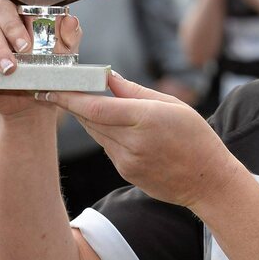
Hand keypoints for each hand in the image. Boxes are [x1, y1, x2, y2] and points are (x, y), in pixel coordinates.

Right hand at [0, 0, 80, 117]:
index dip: (15, 23)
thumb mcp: (64, 53)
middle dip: (1, 43)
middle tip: (15, 62)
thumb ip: (69, 36)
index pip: (8, 7)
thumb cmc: (48, 68)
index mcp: (17, 19)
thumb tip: (70, 20)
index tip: (27, 44)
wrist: (35, 100)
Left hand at [37, 72, 240, 209]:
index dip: (69, 97)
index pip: (95, 107)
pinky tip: (118, 129)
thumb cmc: (196, 138)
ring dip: (89, 118)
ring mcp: (127, 162)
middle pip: (90, 120)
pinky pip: (108, 148)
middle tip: (60, 87)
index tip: (50, 87)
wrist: (208, 182)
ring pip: (97, 134)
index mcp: (146, 120)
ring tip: (86, 103)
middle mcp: (132, 142)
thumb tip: (109, 78)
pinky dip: (106, 135)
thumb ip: (137, 92)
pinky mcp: (126, 173)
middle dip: (73, 103)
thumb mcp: (173, 106)